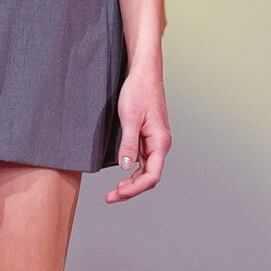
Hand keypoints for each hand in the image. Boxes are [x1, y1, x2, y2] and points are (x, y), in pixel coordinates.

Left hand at [105, 59, 171, 202]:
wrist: (143, 73)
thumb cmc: (138, 91)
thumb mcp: (129, 118)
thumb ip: (128, 144)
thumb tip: (126, 167)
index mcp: (160, 142)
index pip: (152, 176)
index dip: (134, 189)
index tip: (117, 193)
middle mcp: (160, 144)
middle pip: (149, 177)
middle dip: (131, 190)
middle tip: (110, 198)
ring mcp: (154, 142)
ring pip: (146, 170)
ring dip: (132, 183)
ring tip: (114, 192)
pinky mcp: (147, 137)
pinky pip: (143, 161)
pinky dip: (133, 172)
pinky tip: (122, 176)